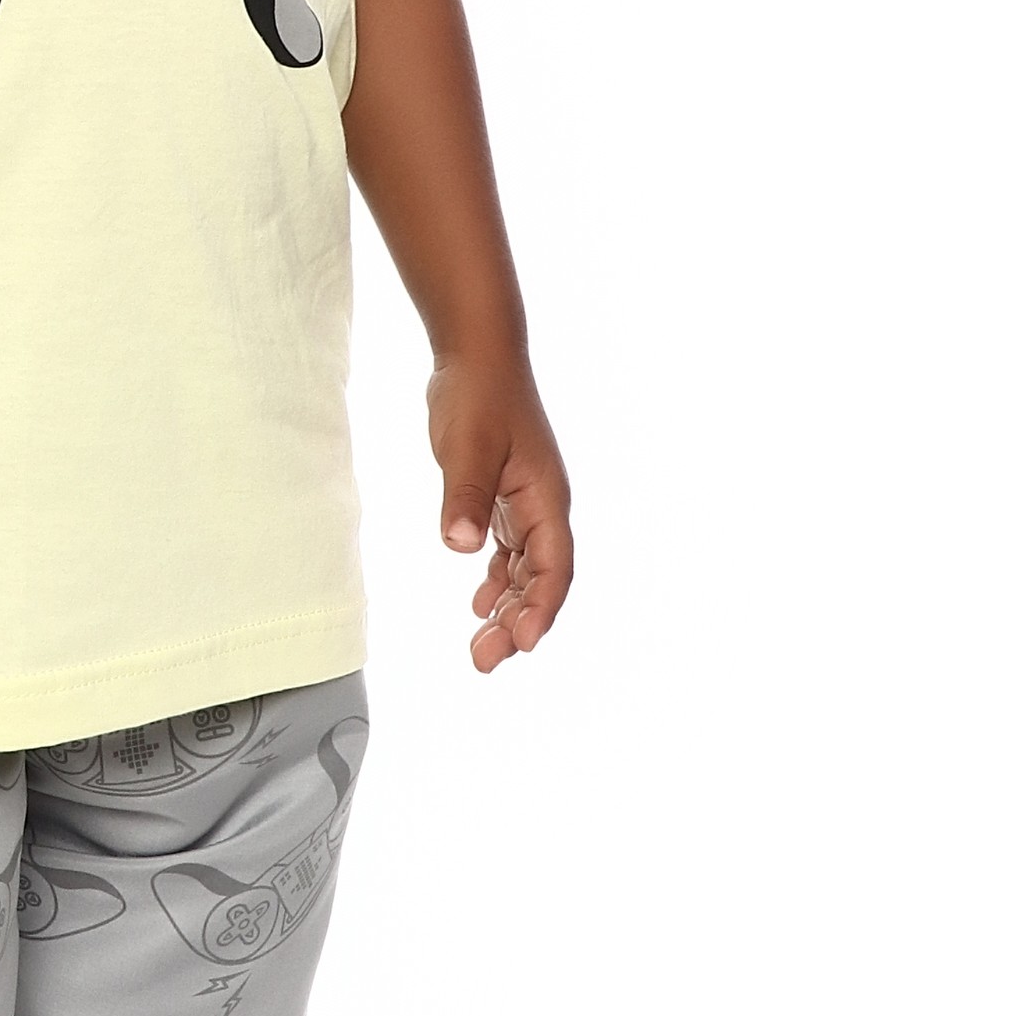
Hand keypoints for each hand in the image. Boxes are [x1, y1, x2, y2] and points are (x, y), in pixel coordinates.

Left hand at [429, 354, 573, 670]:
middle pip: (540, 579)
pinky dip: (497, 580)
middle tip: (485, 660)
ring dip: (506, 607)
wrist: (477, 355)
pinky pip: (509, 551)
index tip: (521, 644)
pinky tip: (477, 603)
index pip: (554, 568)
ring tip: (480, 646)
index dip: (541, 609)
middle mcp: (543, 507)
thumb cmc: (478, 395)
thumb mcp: (467, 446)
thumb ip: (465, 497)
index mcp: (546, 498)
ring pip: (525, 570)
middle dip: (518, 622)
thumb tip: (461, 547)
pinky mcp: (505, 496)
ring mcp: (526, 503)